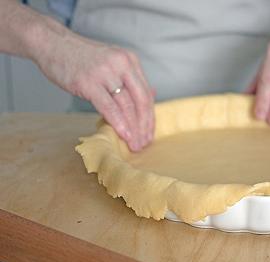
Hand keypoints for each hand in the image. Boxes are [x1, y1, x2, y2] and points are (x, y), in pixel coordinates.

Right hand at [34, 33, 153, 151]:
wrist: (52, 43)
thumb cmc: (81, 57)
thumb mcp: (112, 62)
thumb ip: (130, 79)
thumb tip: (151, 94)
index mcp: (130, 61)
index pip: (146, 93)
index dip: (150, 116)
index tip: (149, 133)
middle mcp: (122, 65)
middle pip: (141, 101)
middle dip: (145, 125)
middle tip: (145, 143)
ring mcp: (106, 73)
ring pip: (127, 106)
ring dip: (133, 129)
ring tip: (135, 144)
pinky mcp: (89, 82)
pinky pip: (109, 107)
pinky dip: (118, 123)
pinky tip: (124, 135)